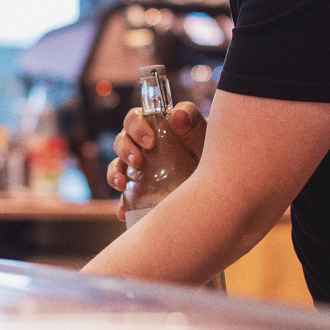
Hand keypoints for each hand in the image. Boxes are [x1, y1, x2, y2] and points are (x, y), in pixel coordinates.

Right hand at [107, 102, 206, 220]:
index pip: (134, 119)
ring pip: (116, 167)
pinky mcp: (139, 191)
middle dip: (125, 151)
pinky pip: (124, 197)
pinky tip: (123, 212)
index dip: (136, 128)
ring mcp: (137, 169)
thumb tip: (176, 118)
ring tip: (122, 185)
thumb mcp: (201, 130)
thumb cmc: (205, 146)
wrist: (214, 177)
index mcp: (151, 126)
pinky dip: (121, 204)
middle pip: (121, 142)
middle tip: (138, 162)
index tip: (150, 142)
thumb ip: (191, 117)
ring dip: (114, 174)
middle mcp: (139, 146)